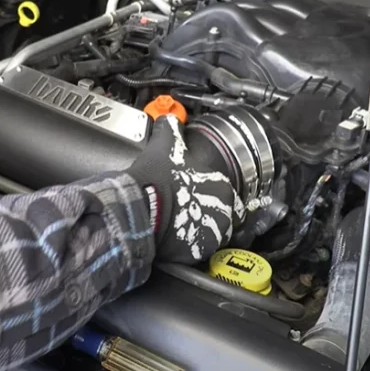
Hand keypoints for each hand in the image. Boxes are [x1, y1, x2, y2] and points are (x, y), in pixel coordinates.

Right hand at [128, 115, 244, 263]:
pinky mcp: (197, 253)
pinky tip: (177, 237)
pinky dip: (190, 246)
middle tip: (191, 212)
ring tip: (184, 226)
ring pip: (215, 236)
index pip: (230, 197)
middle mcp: (225, 213)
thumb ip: (172, 128)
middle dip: (212, 216)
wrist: (139, 207)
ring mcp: (213, 236)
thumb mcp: (165, 145)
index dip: (216, 197)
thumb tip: (170, 118)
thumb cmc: (156, 177)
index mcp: (223, 187)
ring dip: (204, 232)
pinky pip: (199, 251)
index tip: (202, 197)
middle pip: (226, 219)